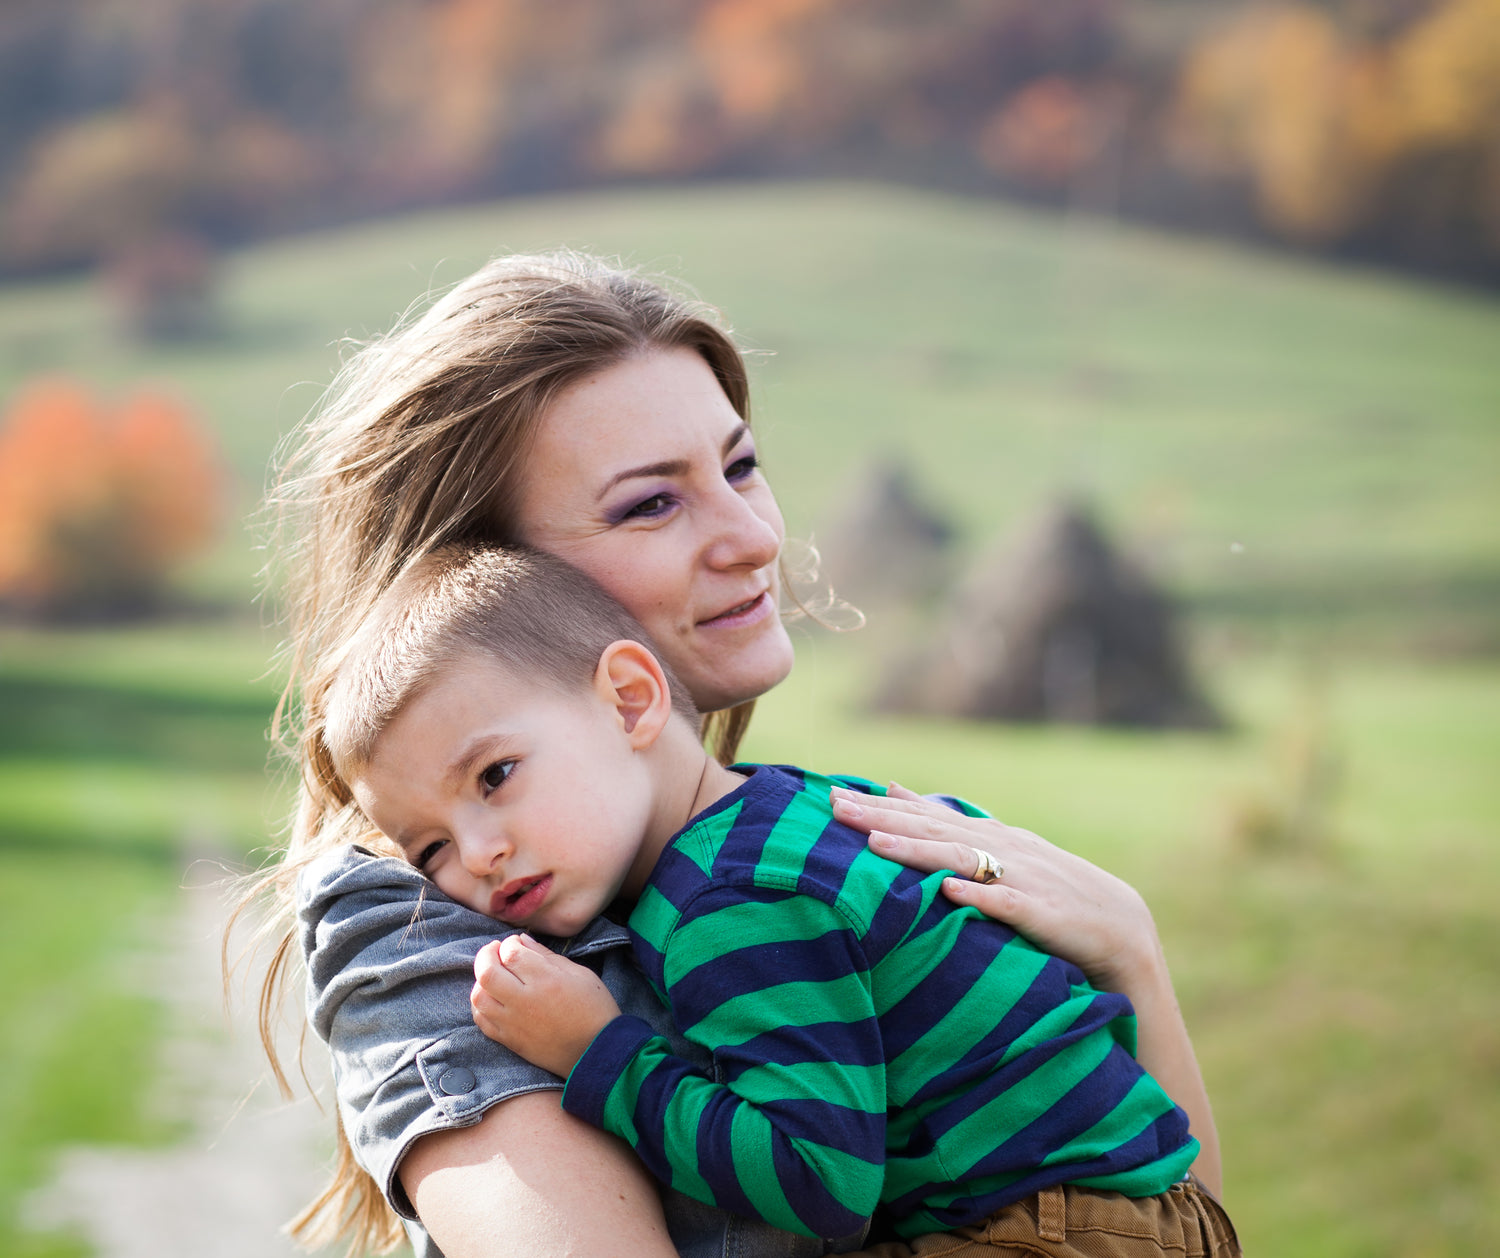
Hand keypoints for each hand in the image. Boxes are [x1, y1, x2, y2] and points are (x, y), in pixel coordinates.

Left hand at [472, 934, 621, 1077]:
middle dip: (486, 955)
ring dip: (481, 980)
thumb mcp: (579, 973)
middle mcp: (525, 1000)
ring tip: (494, 975)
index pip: (510, 953)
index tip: (516, 943)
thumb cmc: (594, 1009)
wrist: (597, 1051)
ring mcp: (514, 1023)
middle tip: (495, 951)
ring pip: (479, 997)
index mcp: (546, 980)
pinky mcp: (510, 1040)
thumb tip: (522, 941)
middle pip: (487, 972)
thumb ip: (547, 955)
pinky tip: (492, 998)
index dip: (509, 943)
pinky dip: (481, 1005)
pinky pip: (482, 1020)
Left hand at [831, 782, 1160, 992]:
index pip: (926, 815)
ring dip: (918, 851)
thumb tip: (894, 793)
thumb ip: (949, 827)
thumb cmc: (1053, 894)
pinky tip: (950, 892)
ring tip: (875, 844)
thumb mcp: (1001, 855)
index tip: (832, 794)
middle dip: (882, 817)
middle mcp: (1004, 850)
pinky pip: (1009, 905)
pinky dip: (981, 897)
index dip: (880, 805)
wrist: (1123, 932)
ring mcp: (1025, 880)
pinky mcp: (1046, 915)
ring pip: (962, 860)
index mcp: (991, 838)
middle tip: (835, 807)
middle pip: (933, 829)